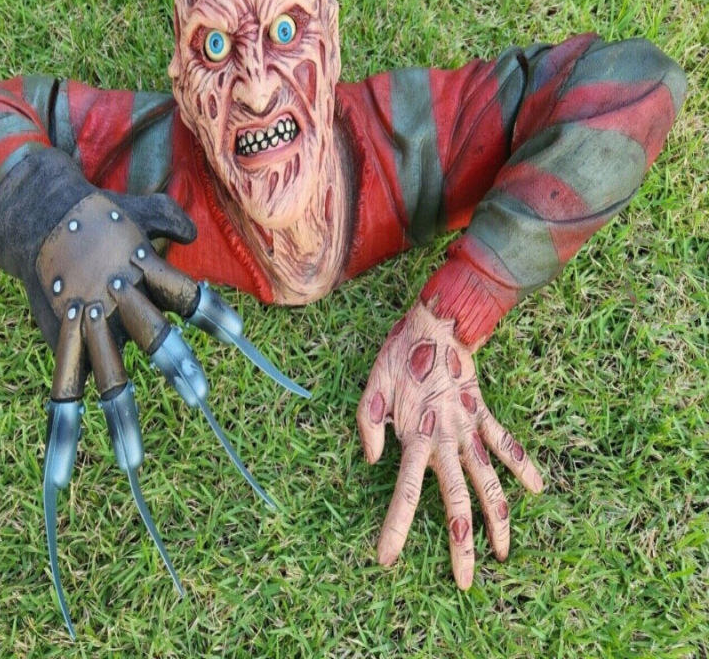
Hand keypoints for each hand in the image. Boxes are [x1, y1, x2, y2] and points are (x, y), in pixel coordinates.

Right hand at [33, 190, 307, 636]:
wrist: (36, 211)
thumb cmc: (99, 214)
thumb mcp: (138, 207)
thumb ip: (170, 219)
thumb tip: (195, 234)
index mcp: (140, 265)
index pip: (184, 294)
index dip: (210, 313)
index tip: (237, 335)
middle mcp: (116, 295)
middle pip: (151, 333)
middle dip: (174, 363)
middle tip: (199, 395)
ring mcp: (86, 317)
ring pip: (105, 372)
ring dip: (120, 414)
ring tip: (132, 458)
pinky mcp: (60, 332)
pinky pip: (62, 381)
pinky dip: (63, 420)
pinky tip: (61, 463)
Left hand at [356, 300, 543, 588]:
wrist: (436, 323)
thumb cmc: (400, 355)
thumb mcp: (373, 386)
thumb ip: (369, 425)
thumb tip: (373, 462)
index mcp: (415, 435)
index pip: (406, 492)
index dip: (397, 527)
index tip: (387, 560)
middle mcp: (446, 438)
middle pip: (458, 500)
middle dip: (460, 544)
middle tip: (463, 584)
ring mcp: (469, 427)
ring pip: (489, 482)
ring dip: (498, 519)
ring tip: (503, 555)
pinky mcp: (482, 413)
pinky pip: (505, 442)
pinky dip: (521, 463)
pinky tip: (537, 488)